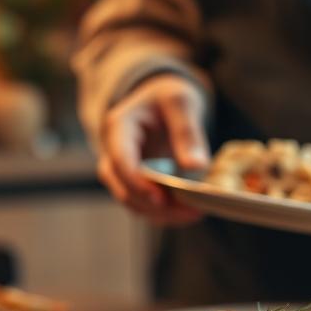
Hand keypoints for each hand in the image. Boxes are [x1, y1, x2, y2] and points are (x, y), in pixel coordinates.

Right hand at [97, 73, 210, 224]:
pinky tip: (190, 212)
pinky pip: (145, 205)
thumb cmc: (169, 96)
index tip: (161, 198)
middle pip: (122, 188)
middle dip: (154, 204)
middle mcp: (113, 152)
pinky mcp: (136, 183)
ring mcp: (122, 171)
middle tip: (189, 211)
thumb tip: (196, 167)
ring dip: (161, 214)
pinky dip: (165, 213)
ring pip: (133, 202)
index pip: (119, 160)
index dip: (136, 183)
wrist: (162, 100)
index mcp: (118, 127)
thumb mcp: (181, 102)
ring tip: (194, 213)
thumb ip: (187, 131)